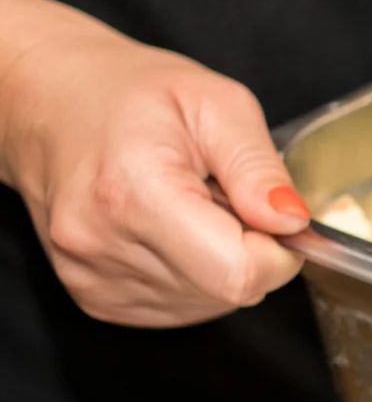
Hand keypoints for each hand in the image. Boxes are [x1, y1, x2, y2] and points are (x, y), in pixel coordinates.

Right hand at [0, 0, 305, 326]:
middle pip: (227, 292)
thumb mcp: (216, 103)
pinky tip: (168, 230)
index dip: (278, 252)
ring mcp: (91, 276)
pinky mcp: (92, 296)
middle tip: (222, 198)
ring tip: (188, 207)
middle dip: (248, 250)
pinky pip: (176, 307)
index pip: (239, 273)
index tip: (271, 216)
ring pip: (206, 304)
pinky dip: (191, 275)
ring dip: (218, 262)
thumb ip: (259, 167)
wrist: (49, 103)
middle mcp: (102, 244)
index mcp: (135, 193)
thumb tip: (292, 221)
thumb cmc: (130, 94)